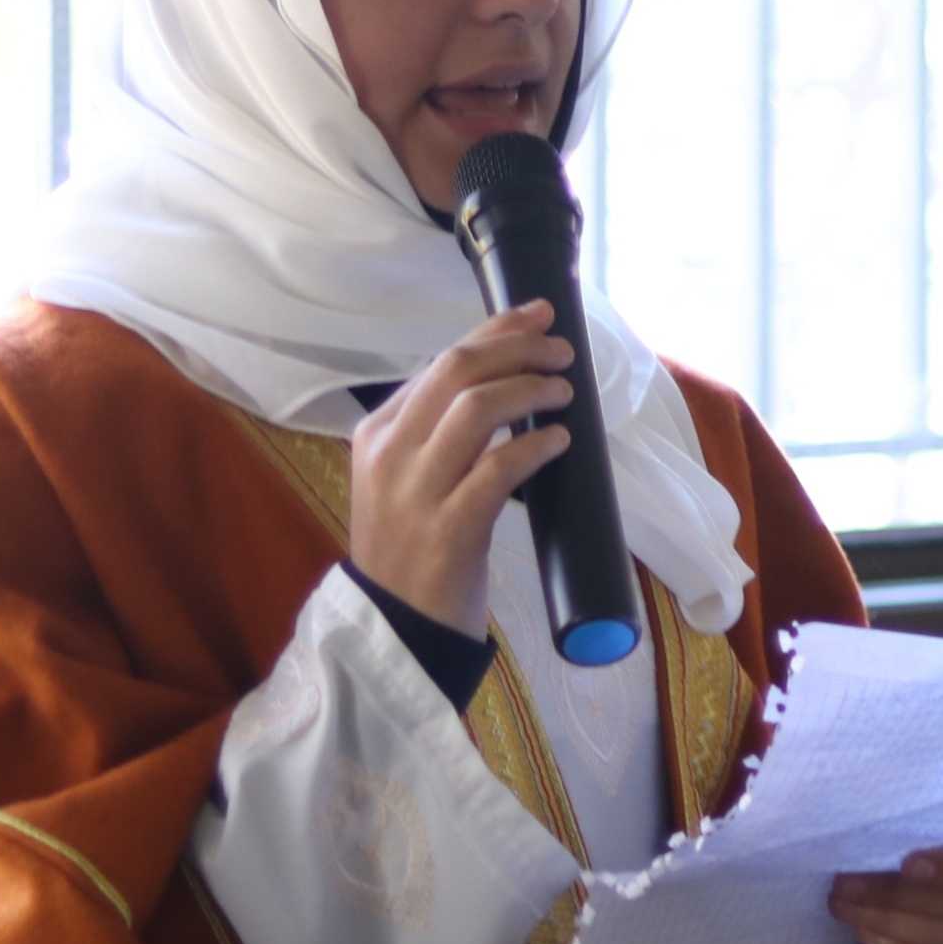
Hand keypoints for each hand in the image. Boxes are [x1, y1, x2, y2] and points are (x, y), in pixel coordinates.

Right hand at [347, 303, 575, 634]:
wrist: (396, 628)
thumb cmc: (413, 550)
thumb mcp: (405, 479)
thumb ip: (437, 435)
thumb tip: (504, 386)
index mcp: (377, 433)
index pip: (439, 361)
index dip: (495, 331)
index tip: (537, 316)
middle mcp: (390, 453)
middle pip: (457, 370)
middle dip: (518, 347)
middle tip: (562, 350)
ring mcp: (416, 491)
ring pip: (476, 408)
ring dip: (530, 388)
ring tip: (565, 392)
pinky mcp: (448, 530)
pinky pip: (497, 469)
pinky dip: (533, 445)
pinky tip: (557, 440)